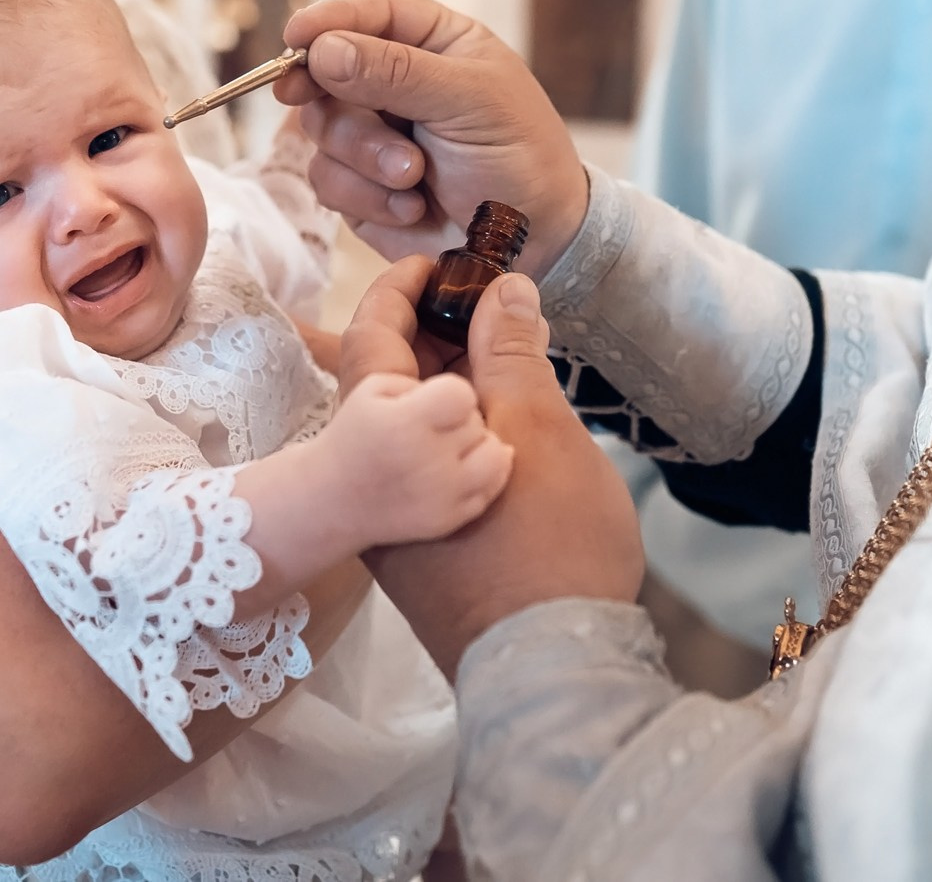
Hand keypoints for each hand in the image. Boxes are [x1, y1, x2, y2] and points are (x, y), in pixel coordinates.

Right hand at [277, 0, 589, 274]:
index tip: (296, 37)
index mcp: (433, 42)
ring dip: (363, 157)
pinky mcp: (360, 186)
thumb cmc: (518, 157)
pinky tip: (411, 207)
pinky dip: (366, 197)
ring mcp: (373, 134)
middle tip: (330, 109)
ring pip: (320, 128)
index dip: (328, 20)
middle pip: (326, 71)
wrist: (534, 244)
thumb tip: (322, 49)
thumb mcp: (469, 101)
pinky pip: (327, 180)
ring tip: (413, 176)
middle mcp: (396, 82)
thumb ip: (397, 72)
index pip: (369, 14)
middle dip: (340, 104)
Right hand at [320, 371, 514, 549]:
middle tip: (435, 425)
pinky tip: (461, 467)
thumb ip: (422, 365)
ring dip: (478, 442)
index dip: (453, 392)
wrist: (337, 505)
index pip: (460, 395)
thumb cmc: (355, 437)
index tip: (438, 399)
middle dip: (463, 416)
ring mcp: (445, 498)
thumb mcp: (375, 388)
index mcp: (404, 425)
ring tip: (451, 446)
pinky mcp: (455, 521)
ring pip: (494, 452)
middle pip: (476, 420)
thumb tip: (483, 335)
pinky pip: (493, 484)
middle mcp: (430, 465)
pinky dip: (485, 472)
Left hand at [340, 264, 644, 674]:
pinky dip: (469, 438)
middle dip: (438, 336)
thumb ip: (510, 355)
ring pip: (419, 434)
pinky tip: (513, 430)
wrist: (557, 671)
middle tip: (489, 301)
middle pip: (393, 386)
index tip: (443, 260)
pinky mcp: (435, 561)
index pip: (374, 343)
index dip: (403, 290)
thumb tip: (501, 289)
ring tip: (510, 355)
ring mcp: (406, 528)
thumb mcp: (536, 430)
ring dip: (458, 388)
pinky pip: (436, 475)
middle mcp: (379, 487)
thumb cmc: (548, 545)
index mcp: (387, 443)